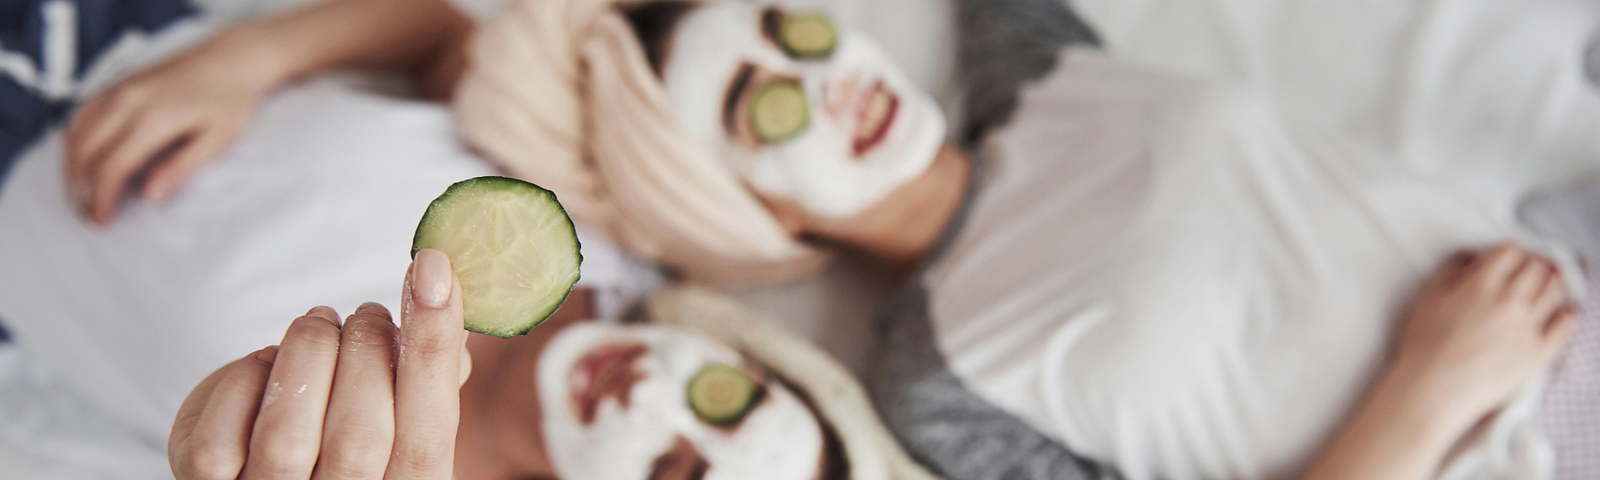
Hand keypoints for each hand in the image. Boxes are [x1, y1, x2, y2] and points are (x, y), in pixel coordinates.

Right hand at [65, 27, 280, 224]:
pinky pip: (80, 114)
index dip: (101, 198)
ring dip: (70, 167)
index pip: (111, 167)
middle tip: (86, 214)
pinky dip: (73, 141)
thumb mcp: (217, 140)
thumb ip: (181, 169)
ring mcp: (119, 89)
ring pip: (75, 133)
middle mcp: (128, 101)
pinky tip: (79, 160)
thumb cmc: (230, 99)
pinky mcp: (117, 84)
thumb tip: (150, 196)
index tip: (100, 220)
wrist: (231, 59)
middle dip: (80, 189)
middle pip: (85, 152)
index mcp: (153, 119)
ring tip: (79, 194)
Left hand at [168, 249, 469, 478]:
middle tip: (367, 314)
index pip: (432, 429)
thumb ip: (430, 382)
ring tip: (320, 326)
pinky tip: (266, 364)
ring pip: (285, 432)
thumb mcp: (405, 433)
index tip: (432, 269)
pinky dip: (244, 378)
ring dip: (308, 350)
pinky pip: (218, 440)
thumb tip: (444, 308)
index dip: (432, 346)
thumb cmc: (353, 450)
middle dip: (367, 344)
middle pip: (360, 432)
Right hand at [1394, 242, 1577, 423]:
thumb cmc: (1423, 348)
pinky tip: (1563, 312)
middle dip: (1534, 264)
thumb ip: (1450, 274)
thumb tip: (1470, 261)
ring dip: (1552, 282)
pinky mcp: (1537, 352)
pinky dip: (1567, 314)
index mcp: (1478, 285)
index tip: (1508, 259)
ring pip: (1554, 290)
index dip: (1510, 252)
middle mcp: (1507, 301)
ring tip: (1547, 284)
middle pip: (1537, 267)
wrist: (1432, 390)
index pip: (1510, 251)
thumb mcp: (1426, 300)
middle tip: (1531, 269)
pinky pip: (1565, 326)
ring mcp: (1526, 327)